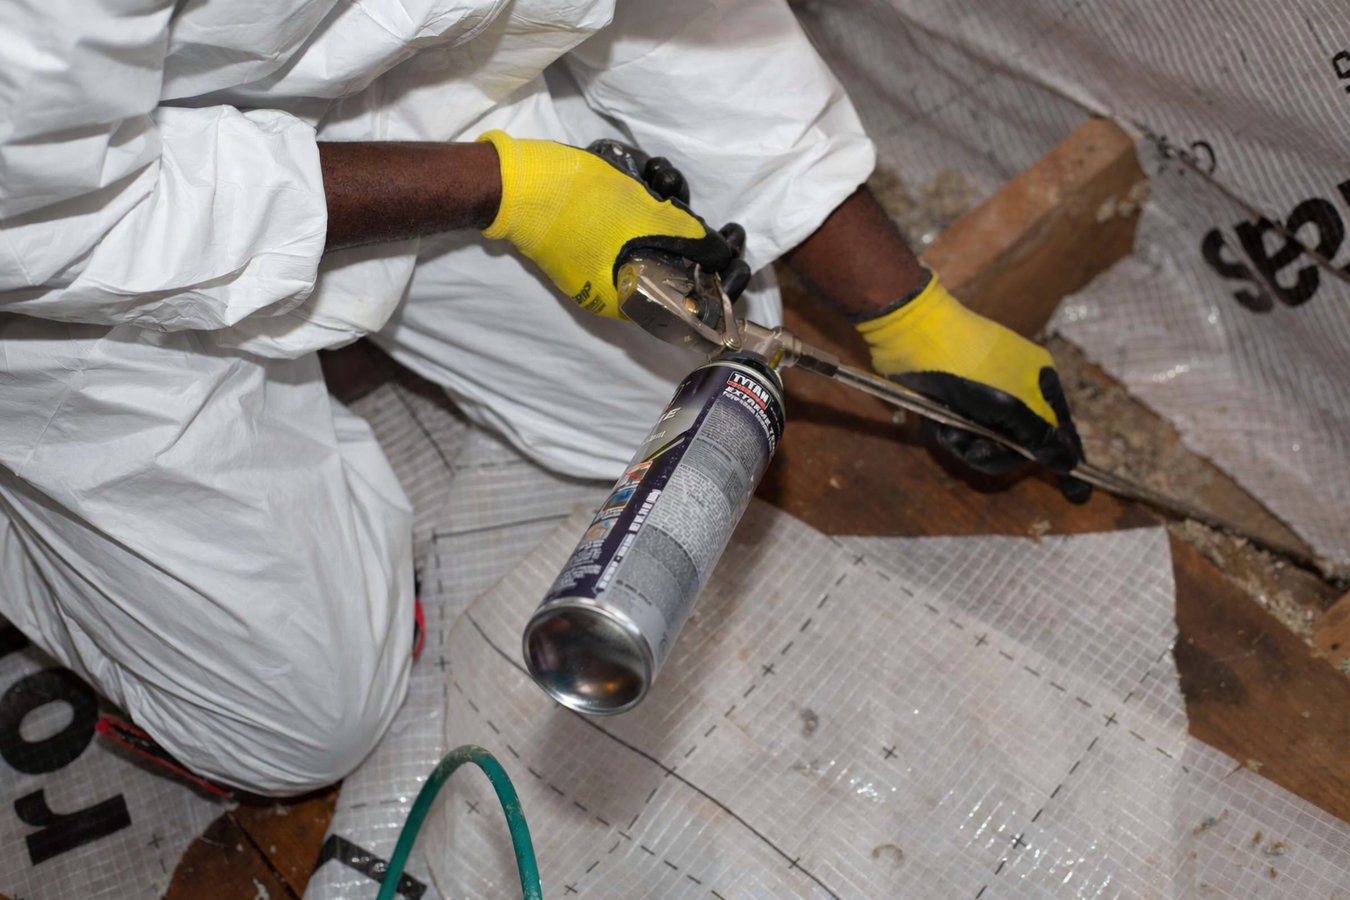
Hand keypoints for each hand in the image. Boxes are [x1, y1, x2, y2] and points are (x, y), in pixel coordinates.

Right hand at [478, 130, 736, 317]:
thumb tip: (724, 254)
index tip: (743, 265)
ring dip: (672, 203)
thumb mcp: (644, 221)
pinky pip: (635, 213)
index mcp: (625, 297)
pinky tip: (647, 169)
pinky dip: (646, 192)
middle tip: (732, 229)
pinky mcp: (598, 224)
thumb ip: (691, 240)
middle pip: (677, 266)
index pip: (685, 302)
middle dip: (701, 240)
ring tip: (665, 179)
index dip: (720, 286)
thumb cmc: (580, 208)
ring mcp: (607, 251)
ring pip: (658, 233)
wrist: (518, 182)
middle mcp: (619, 280)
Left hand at [855, 271, 1091, 502]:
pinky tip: (939, 424)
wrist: (914, 336)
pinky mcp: (953, 402)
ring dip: (967, 444)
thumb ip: (1040, 437)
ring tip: (951, 430)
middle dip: (995, 454)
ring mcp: (983, 398)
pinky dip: (950, 433)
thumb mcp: (1011, 406)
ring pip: (986, 443)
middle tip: (976, 449)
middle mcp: (1016, 391)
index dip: (1065, 461)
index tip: (1078, 494)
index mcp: (1039, 384)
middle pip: (1019, 446)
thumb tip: (1070, 462)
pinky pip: (960, 433)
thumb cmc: (970, 367)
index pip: (1060, 431)